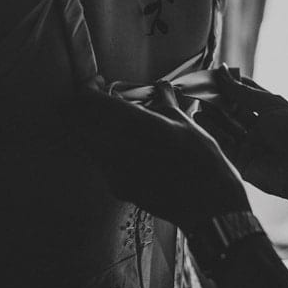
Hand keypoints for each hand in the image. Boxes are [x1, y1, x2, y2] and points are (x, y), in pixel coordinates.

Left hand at [72, 81, 250, 231]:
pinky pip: (101, 162)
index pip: (92, 101)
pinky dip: (106, 150)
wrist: (208, 203)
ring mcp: (116, 170)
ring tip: (114, 126)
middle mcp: (121, 147)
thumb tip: (158, 85)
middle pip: (80, 121)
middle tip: (100, 102)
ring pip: (87, 142)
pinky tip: (127, 149)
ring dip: (93, 129)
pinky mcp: (118, 187)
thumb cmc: (202, 159)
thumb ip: (163, 99)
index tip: (97, 83)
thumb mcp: (184, 121)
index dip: (88, 87)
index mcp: (138, 124)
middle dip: (86, 108)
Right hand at [202, 67, 287, 239]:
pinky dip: (210, 131)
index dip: (230, 83)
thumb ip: (242, 91)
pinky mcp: (241, 161)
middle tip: (200, 89)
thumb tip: (222, 71)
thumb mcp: (270, 104)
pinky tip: (199, 118)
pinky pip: (222, 143)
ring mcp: (249, 144)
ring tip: (196, 102)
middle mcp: (259, 127)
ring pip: (224, 126)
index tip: (213, 74)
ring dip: (211, 114)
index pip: (245, 93)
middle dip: (217, 99)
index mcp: (271, 111)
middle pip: (232, 110)